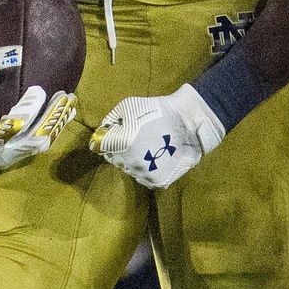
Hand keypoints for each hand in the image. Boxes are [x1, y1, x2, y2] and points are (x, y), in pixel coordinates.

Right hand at [0, 46, 76, 172]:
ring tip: (70, 103)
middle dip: (51, 119)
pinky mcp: (12, 154)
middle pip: (34, 140)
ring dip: (55, 123)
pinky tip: (63, 114)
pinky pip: (37, 142)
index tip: (38, 91)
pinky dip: (50, 128)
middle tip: (65, 96)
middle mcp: (0, 155)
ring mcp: (8, 157)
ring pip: (39, 142)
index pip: (11, 129)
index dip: (27, 111)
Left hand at [91, 84, 224, 190]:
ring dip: (132, 160)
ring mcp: (146, 174)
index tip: (111, 134)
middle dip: (119, 149)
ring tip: (146, 147)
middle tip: (133, 138)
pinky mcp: (158, 182)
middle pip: (114, 159)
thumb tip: (101, 131)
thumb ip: (110, 120)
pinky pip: (144, 178)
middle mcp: (132, 163)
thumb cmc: (157, 111)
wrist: (189, 124)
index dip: (104, 139)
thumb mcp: (128, 106)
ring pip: (129, 170)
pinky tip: (154, 158)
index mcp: (122, 144)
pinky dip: (146, 170)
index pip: (99, 148)